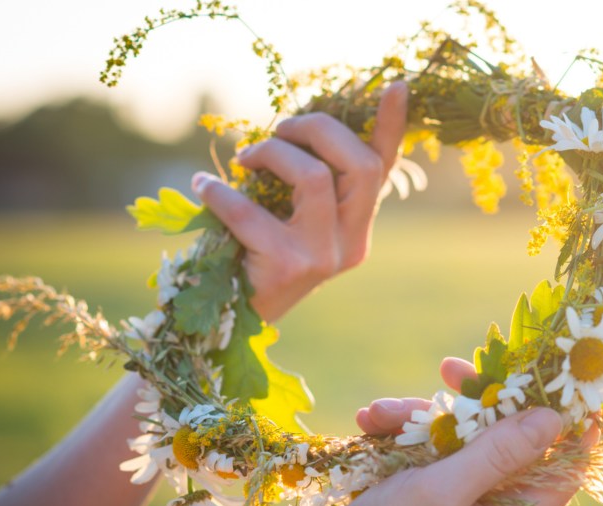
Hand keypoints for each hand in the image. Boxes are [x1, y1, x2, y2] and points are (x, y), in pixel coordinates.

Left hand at [191, 82, 408, 322]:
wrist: (224, 323)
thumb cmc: (253, 258)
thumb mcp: (289, 218)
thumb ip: (306, 183)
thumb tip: (296, 129)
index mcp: (357, 229)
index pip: (382, 170)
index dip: (391, 126)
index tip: (398, 85)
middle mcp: (351, 244)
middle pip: (358, 164)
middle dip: (316, 129)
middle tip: (278, 128)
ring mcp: (324, 258)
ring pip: (315, 176)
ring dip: (273, 152)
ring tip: (244, 159)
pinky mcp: (288, 268)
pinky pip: (252, 212)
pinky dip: (222, 192)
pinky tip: (204, 187)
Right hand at [277, 357, 586, 505]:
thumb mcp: (440, 493)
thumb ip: (498, 453)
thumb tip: (554, 418)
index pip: (564, 468)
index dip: (570, 423)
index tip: (562, 375)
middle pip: (506, 443)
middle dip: (471, 406)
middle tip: (450, 370)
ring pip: (461, 441)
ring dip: (421, 420)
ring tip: (377, 416)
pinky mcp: (428, 500)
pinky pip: (430, 454)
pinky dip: (402, 437)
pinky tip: (370, 425)